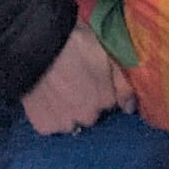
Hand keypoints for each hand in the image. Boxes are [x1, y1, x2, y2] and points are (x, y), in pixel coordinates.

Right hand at [21, 21, 135, 134]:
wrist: (38, 46)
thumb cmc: (75, 41)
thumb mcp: (106, 53)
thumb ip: (122, 83)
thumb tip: (131, 109)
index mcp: (106, 98)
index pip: (109, 101)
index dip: (99, 87)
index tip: (89, 75)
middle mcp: (89, 117)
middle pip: (90, 113)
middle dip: (84, 101)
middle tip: (71, 81)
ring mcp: (66, 124)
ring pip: (70, 121)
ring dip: (67, 110)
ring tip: (56, 89)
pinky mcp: (45, 126)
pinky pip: (50, 125)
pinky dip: (49, 115)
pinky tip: (44, 97)